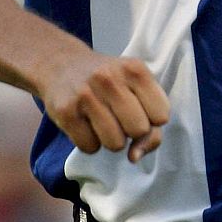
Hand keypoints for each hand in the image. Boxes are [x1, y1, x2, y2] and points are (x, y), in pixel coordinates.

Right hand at [38, 48, 169, 163]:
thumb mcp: (135, 87)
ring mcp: (86, 95)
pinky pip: (90, 147)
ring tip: (103, 122)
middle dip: (132, 131)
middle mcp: (110, 79)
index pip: (161, 115)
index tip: (140, 110)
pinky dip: (90, 143)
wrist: (60, 65)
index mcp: (135, 69)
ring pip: (115, 144)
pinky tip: (85, 125)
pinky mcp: (65, 112)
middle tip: (119, 117)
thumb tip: (134, 157)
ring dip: (112, 140)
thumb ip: (151, 121)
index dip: (152, 120)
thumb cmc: (107, 81)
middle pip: (139, 130)